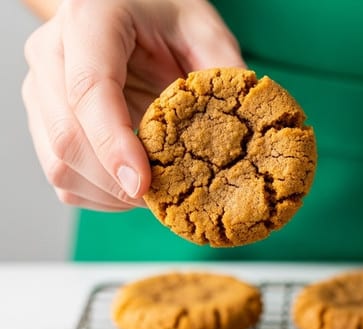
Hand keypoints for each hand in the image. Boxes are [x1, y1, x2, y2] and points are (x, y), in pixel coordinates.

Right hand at [22, 0, 244, 210]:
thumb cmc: (165, 16)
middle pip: (67, 139)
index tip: (144, 185)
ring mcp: (40, 88)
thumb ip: (223, 75)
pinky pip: (63, 178)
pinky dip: (99, 196)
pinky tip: (133, 187)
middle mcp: (52, 53)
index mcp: (90, 19)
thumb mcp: (204, 30)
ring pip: (59, 166)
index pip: (89, 90)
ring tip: (155, 195)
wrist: (125, 5)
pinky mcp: (43, 120)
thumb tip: (246, 138)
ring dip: (109, 196)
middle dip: (117, 184)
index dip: (114, 145)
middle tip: (165, 199)